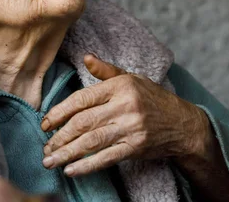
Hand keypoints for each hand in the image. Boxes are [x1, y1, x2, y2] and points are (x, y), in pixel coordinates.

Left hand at [40, 55, 211, 176]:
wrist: (183, 124)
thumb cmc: (153, 99)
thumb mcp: (132, 78)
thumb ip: (106, 71)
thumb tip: (85, 57)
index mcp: (120, 86)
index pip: (82, 98)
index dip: (59, 112)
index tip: (45, 123)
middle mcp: (124, 106)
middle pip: (83, 122)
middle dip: (59, 136)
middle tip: (44, 146)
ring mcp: (130, 128)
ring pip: (91, 141)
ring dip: (66, 153)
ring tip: (49, 160)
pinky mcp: (135, 147)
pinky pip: (106, 158)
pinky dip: (86, 166)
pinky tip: (70, 170)